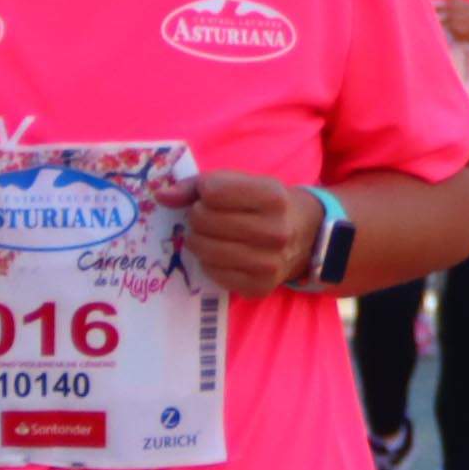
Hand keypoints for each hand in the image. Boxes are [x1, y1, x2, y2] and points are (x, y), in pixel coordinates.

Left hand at [155, 171, 322, 297]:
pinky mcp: (259, 286)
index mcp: (273, 197)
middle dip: (198, 217)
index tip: (213, 197)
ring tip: (211, 236)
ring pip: (204, 248)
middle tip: (209, 219)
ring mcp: (269, 263)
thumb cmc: (266, 205)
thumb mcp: (243, 183)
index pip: (211, 192)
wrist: (308, 236)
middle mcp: (276, 231)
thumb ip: (198, 184)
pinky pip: (212, 273)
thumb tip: (160, 195)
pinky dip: (209, 262)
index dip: (204, 192)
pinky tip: (222, 255)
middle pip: (204, 220)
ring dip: (199, 240)